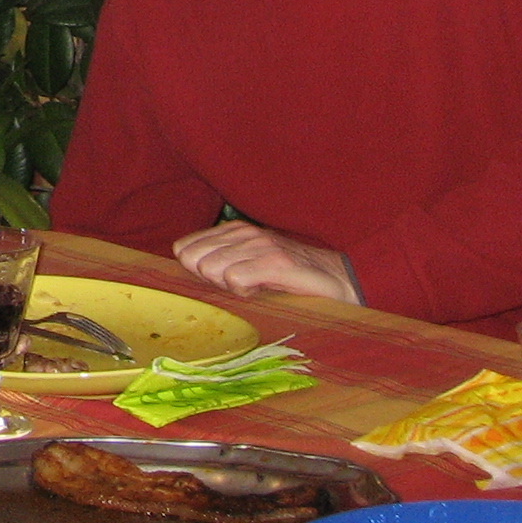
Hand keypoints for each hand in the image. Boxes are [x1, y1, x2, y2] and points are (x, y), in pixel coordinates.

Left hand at [172, 220, 359, 302]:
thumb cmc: (288, 276)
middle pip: (193, 260)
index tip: (223, 278)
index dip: (197, 271)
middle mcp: (244, 232)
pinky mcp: (276, 262)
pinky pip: (235, 280)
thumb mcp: (249, 263)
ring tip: (256, 285)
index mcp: (233, 230)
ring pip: (211, 269)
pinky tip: (264, 290)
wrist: (338, 279)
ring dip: (230, 287)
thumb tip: (185, 267)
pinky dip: (245, 292)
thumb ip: (219, 260)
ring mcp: (260, 245)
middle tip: (241, 284)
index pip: (183, 248)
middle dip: (211, 280)